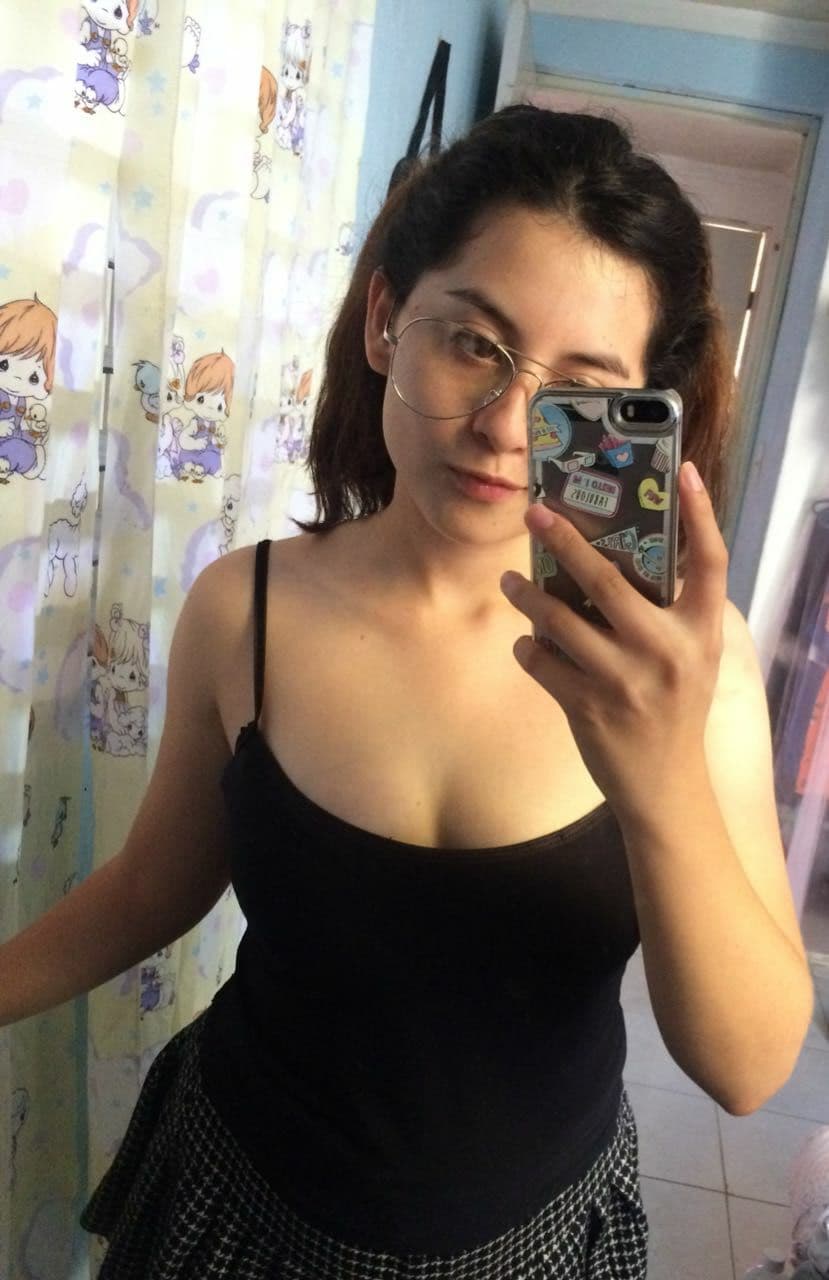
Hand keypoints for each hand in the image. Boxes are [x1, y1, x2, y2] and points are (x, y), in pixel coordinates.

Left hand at [500, 462, 727, 818]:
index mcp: (699, 631)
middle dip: (564, 540)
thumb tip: (616, 556)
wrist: (664, 785)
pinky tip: (526, 643)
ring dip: (527, 595)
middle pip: (607, 579)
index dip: (700, 512)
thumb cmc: (674, 707)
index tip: (681, 469)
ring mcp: (624, 680)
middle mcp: (665, 650)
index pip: (710, 560)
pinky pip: (539, 660)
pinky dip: (526, 647)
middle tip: (536, 513)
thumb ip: (669, 611)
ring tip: (511, 581)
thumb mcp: (692, 656)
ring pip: (558, 619)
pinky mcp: (586, 707)